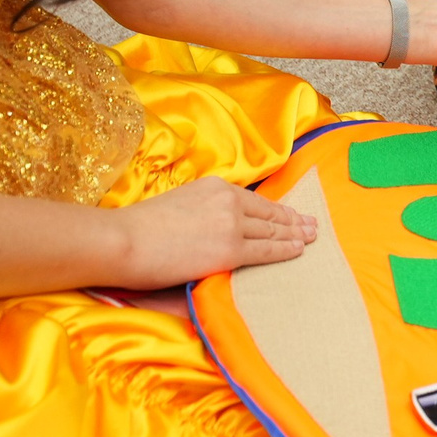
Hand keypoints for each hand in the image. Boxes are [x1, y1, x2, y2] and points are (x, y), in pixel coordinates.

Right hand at [113, 174, 315, 286]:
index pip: (252, 200)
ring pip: (272, 230)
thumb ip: (201, 212)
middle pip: (268, 212)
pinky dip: (286, 250)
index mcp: (214, 186)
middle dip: (292, 219)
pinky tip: (298, 250)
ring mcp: (231, 224)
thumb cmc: (140, 228)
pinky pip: (266, 250)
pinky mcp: (230, 249)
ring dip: (295, 234)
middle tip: (312, 224)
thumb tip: (210, 229)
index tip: (289, 212)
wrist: (125, 240)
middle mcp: (227, 200)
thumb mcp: (177, 205)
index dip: (274, 208)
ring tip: (311, 237)